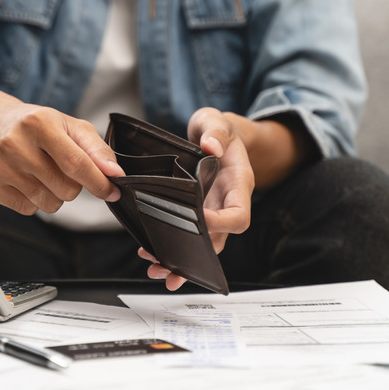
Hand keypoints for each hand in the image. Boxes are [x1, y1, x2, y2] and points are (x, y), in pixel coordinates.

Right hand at [0, 72, 124, 215]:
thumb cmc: (35, 125)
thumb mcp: (68, 126)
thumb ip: (97, 149)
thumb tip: (115, 174)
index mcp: (39, 123)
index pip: (76, 164)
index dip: (99, 183)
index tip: (113, 192)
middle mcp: (14, 143)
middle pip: (65, 189)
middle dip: (73, 186)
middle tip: (61, 170)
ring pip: (47, 204)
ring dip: (54, 195)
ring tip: (41, 174)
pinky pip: (27, 210)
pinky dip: (33, 201)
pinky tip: (23, 180)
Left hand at [142, 107, 253, 289]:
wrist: (215, 136)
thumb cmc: (218, 130)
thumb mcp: (216, 121)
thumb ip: (215, 130)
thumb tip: (210, 146)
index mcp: (238, 185)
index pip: (238, 216)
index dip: (219, 224)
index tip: (197, 222)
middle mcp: (226, 204)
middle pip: (217, 240)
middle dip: (195, 256)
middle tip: (168, 267)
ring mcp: (211, 211)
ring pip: (201, 244)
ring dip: (180, 260)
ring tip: (156, 269)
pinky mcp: (196, 213)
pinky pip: (187, 235)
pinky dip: (170, 246)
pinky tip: (150, 252)